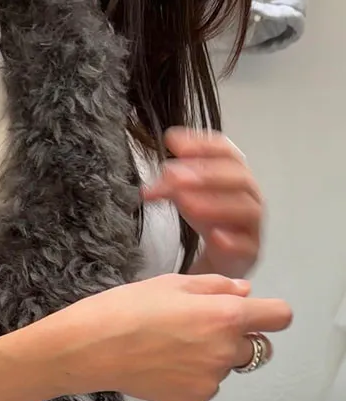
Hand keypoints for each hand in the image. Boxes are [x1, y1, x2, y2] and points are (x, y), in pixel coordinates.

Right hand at [60, 274, 291, 400]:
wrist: (91, 349)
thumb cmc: (128, 307)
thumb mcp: (173, 283)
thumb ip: (217, 287)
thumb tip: (245, 292)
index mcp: (227, 317)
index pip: (280, 316)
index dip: (268, 312)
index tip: (252, 312)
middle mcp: (227, 352)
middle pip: (258, 347)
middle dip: (238, 338)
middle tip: (200, 330)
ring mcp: (211, 381)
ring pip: (227, 368)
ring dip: (212, 359)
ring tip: (171, 349)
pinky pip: (206, 386)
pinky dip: (193, 378)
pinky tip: (162, 367)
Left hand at [141, 128, 263, 279]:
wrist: (222, 257)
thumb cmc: (209, 219)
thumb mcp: (185, 197)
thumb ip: (168, 187)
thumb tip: (147, 188)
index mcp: (235, 175)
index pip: (226, 151)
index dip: (203, 144)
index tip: (173, 142)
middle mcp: (250, 195)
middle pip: (237, 177)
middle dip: (206, 174)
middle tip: (174, 175)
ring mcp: (253, 224)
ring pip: (244, 209)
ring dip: (215, 204)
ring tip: (186, 204)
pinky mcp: (250, 251)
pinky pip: (246, 244)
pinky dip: (231, 239)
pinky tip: (215, 236)